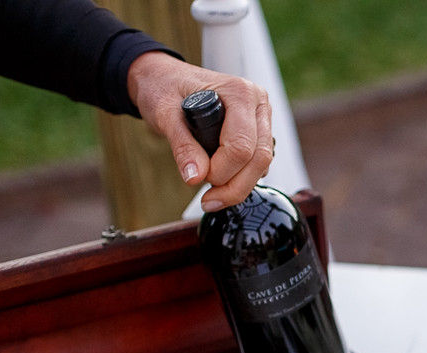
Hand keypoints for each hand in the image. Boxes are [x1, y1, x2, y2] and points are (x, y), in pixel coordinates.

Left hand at [126, 51, 273, 210]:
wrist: (163, 79)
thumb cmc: (163, 87)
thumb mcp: (164, 113)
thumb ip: (182, 146)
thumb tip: (195, 177)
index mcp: (240, 93)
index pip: (241, 146)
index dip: (222, 171)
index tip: (198, 178)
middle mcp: (258, 104)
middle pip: (259, 158)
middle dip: (234, 186)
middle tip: (208, 199)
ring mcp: (262, 119)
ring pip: (263, 165)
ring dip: (239, 185)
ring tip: (212, 192)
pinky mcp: (259, 133)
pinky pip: (258, 164)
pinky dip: (241, 178)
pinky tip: (221, 179)